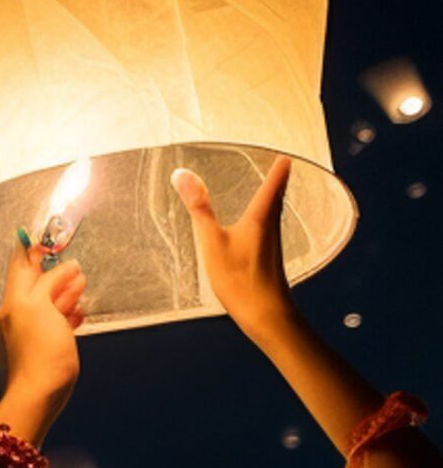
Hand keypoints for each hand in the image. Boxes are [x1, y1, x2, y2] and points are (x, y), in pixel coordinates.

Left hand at [0, 244, 86, 428]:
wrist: (40, 392)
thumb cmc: (41, 348)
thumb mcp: (43, 306)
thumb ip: (51, 283)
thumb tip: (66, 266)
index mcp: (15, 300)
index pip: (19, 266)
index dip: (32, 250)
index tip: (47, 236)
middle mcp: (19, 311)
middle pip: (37, 283)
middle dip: (56, 272)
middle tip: (74, 264)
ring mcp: (32, 329)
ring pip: (50, 302)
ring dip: (66, 292)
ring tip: (81, 285)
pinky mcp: (45, 344)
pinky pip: (56, 322)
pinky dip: (68, 314)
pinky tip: (79, 314)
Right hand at [175, 155, 293, 337]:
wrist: (266, 314)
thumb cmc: (240, 278)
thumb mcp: (211, 241)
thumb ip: (198, 207)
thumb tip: (183, 175)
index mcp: (261, 217)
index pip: (274, 183)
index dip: (279, 167)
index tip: (284, 153)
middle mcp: (272, 227)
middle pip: (278, 197)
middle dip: (279, 179)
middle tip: (281, 166)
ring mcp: (273, 244)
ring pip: (275, 213)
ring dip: (273, 198)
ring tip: (270, 189)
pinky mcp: (269, 258)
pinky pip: (269, 229)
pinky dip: (266, 217)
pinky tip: (258, 226)